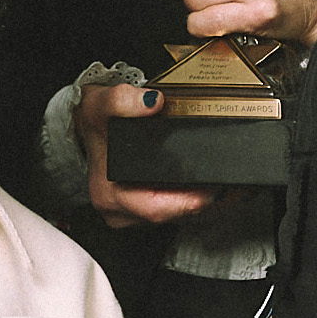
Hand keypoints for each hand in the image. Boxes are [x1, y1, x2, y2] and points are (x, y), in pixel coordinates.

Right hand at [74, 80, 220, 227]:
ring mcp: (130, 215)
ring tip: (222, 184)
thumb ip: (122, 100)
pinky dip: (191, 201)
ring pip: (174, 217)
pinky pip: (173, 212)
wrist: (90, 127)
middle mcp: (119, 211)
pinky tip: (207, 187)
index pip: (156, 210)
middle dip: (201, 202)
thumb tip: (150, 103)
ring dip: (199, 203)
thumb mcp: (101, 104)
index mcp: (110, 194)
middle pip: (170, 216)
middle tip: (226, 183)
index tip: (211, 189)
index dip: (187, 202)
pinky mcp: (141, 212)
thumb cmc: (96, 122)